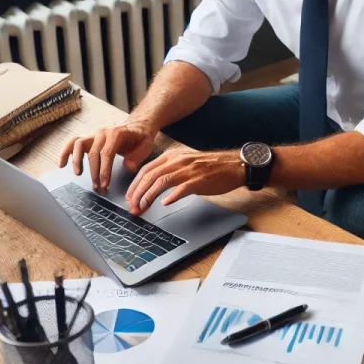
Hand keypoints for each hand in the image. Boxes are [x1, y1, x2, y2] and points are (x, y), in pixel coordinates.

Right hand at [58, 120, 156, 189]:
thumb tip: (127, 167)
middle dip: (94, 173)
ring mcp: (94, 134)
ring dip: (76, 161)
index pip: (107, 154)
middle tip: (98, 188)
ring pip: (78, 145)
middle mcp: (103, 132)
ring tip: (78, 174)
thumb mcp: (146, 146)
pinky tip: (62, 164)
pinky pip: (73, 143)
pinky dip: (65, 152)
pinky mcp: (89, 138)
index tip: (105, 184)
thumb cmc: (141, 138)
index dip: (104, 170)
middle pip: (93, 153)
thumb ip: (137, 157)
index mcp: (117, 134)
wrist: (137, 127)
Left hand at [125, 148, 242, 214]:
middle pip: (150, 176)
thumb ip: (170, 170)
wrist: (233, 165)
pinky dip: (172, 196)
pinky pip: (182, 187)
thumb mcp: (186, 163)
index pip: (146, 169)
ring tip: (143, 207)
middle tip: (133, 207)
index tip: (130, 197)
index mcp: (173, 156)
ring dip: (149, 196)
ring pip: (162, 181)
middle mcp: (178, 161)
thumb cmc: (211, 166)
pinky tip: (165, 203)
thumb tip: (152, 185)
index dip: (134, 185)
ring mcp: (189, 170)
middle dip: (137, 193)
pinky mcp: (200, 180)